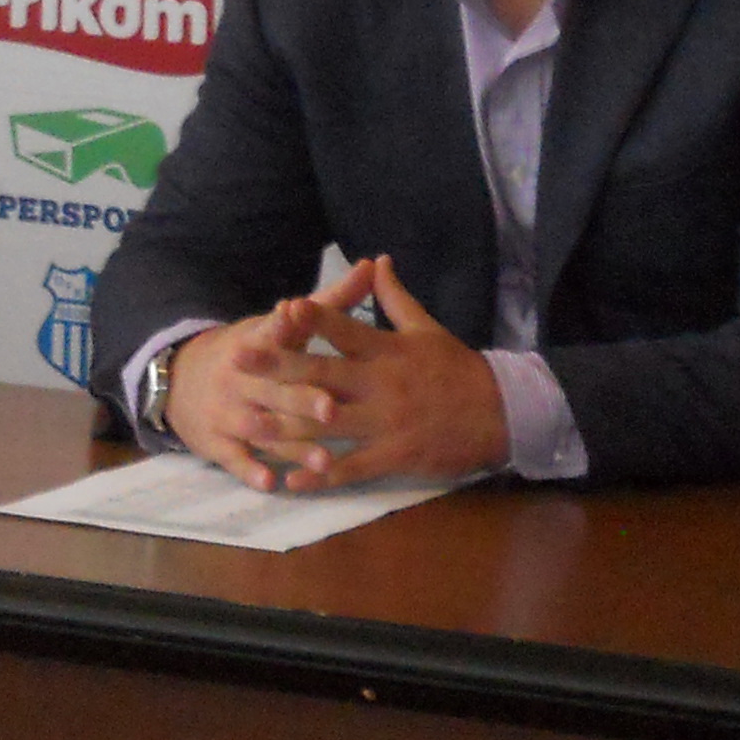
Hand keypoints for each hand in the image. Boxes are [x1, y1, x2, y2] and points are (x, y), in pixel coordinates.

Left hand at [167, 257, 509, 493]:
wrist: (502, 414)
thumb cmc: (457, 369)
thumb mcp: (427, 328)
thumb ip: (394, 297)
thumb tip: (377, 260)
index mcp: (387, 350)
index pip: (346, 328)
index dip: (315, 318)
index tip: (283, 307)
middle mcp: (382, 384)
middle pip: (323, 374)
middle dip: (278, 367)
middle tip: (238, 359)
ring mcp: (386, 422)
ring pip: (328, 424)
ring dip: (286, 425)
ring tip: (247, 423)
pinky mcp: (394, 456)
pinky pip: (351, 467)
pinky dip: (319, 475)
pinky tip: (289, 479)